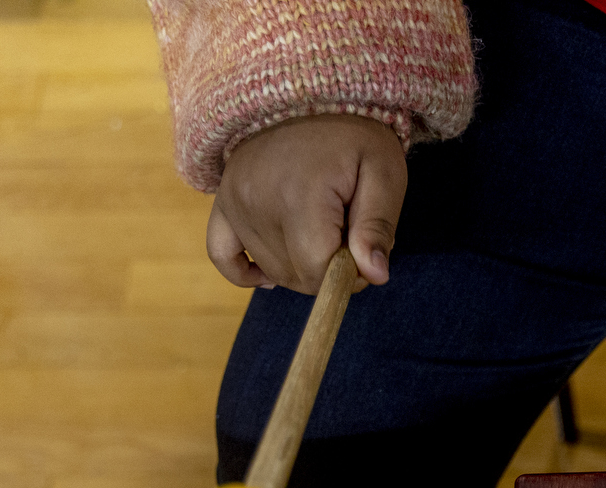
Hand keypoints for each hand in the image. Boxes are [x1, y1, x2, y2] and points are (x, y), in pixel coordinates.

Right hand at [208, 114, 406, 294]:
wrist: (310, 93)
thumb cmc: (355, 135)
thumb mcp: (383, 172)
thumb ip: (378, 226)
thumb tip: (373, 275)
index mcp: (299, 196)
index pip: (318, 272)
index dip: (348, 273)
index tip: (362, 248)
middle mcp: (257, 202)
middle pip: (295, 276)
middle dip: (327, 269)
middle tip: (347, 234)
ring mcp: (234, 203)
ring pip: (272, 270)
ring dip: (301, 265)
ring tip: (321, 228)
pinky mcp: (223, 203)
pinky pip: (221, 255)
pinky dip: (246, 272)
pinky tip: (269, 276)